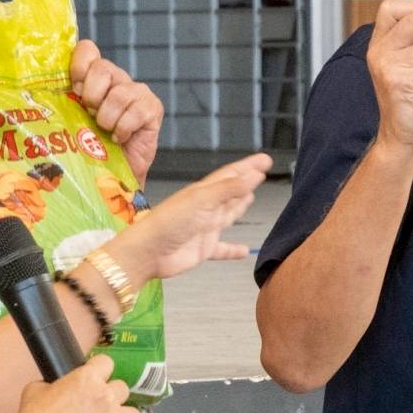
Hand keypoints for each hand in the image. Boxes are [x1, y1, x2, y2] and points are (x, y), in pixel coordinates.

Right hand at [9, 356, 147, 412]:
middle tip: (100, 410)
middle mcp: (106, 396)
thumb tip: (55, 387)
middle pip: (123, 389)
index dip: (101, 372)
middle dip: (113, 398)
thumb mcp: (34, 390)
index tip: (97, 380)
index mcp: (87, 378)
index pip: (107, 363)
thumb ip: (52, 384)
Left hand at [70, 40, 163, 183]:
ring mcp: (137, 92)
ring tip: (105, 131)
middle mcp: (117, 78)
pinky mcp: (152, 108)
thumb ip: (57, 104)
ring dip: (106, 118)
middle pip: (102, 68)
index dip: (78, 67)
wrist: (113, 175)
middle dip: (91, 95)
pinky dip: (123, 129)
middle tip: (89, 115)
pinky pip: (135, 112)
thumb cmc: (89, 148)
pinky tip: (119, 138)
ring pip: (118, 94)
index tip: (74, 89)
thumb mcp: (68, 121)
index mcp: (94, 76)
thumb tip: (26, 100)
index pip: (87, 49)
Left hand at [104, 153, 272, 283]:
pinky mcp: (202, 249)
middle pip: (230, 192)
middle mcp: (205, 208)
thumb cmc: (167, 222)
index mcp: (203, 192)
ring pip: (227, 214)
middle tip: (260, 173)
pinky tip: (244, 251)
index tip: (265, 159)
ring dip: (239, 206)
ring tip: (250, 197)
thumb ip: (229, 189)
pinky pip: (222, 249)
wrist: (147, 253)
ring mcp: (204, 228)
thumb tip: (255, 174)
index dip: (248, 166)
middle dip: (246, 182)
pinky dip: (233, 249)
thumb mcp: (202, 200)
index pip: (231, 175)